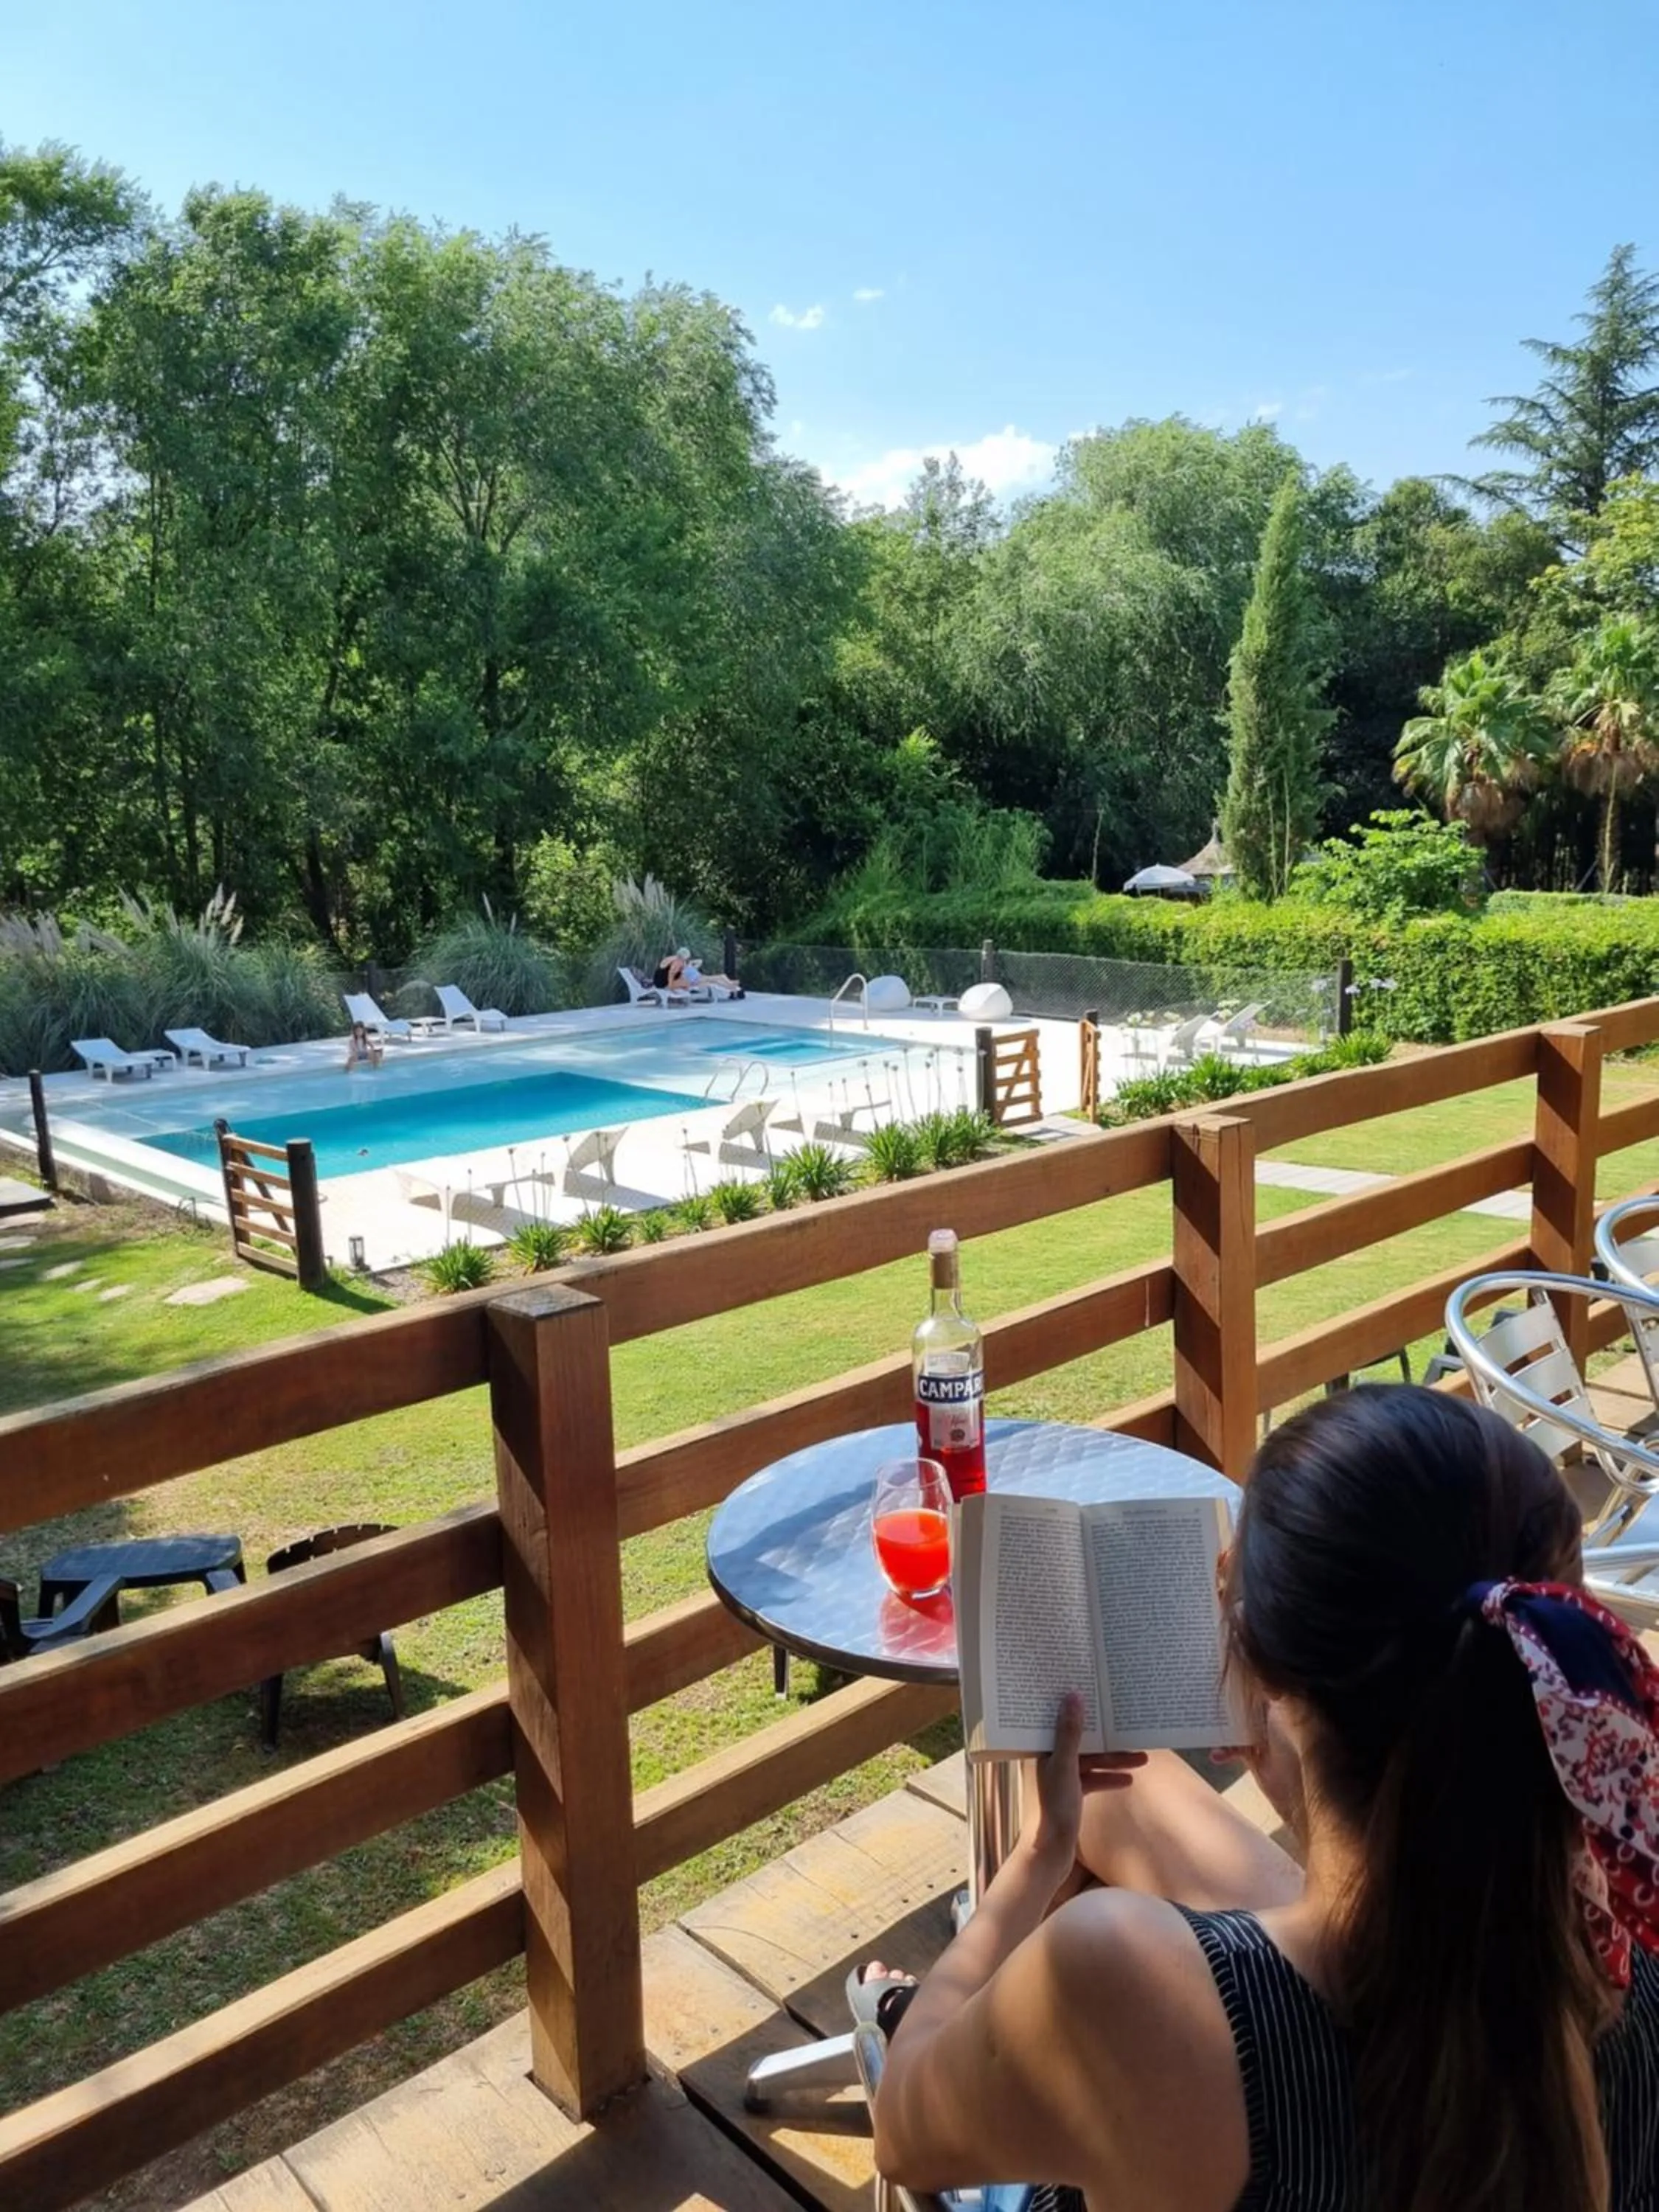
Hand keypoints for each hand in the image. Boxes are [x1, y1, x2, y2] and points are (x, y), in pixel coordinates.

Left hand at [1025, 1691, 1145, 1877]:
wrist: (1051, 1853)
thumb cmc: (1054, 1808)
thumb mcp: (1065, 1767)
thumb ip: (1070, 1733)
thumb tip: (1074, 1696)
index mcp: (1043, 1750)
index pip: (1062, 1721)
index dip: (1079, 1709)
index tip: (1100, 1698)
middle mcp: (1050, 1760)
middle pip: (1083, 1742)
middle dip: (1108, 1739)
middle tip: (1132, 1731)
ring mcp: (1061, 1778)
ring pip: (1092, 1762)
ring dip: (1115, 1760)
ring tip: (1143, 1758)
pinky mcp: (1070, 1794)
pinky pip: (1093, 1779)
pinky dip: (1109, 1778)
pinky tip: (1128, 1780)